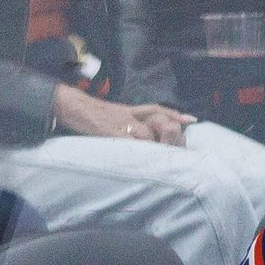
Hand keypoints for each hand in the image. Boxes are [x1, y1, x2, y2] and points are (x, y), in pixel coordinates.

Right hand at [53, 83, 195, 144]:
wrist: (73, 106)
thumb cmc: (93, 115)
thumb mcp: (117, 114)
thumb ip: (133, 122)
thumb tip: (148, 136)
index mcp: (131, 110)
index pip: (156, 109)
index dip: (173, 115)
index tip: (191, 120)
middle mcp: (129, 114)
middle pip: (156, 122)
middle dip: (168, 133)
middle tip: (179, 146)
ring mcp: (121, 123)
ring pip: (145, 134)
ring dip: (155, 145)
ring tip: (165, 158)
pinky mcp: (111, 132)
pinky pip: (128, 142)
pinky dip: (138, 149)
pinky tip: (146, 158)